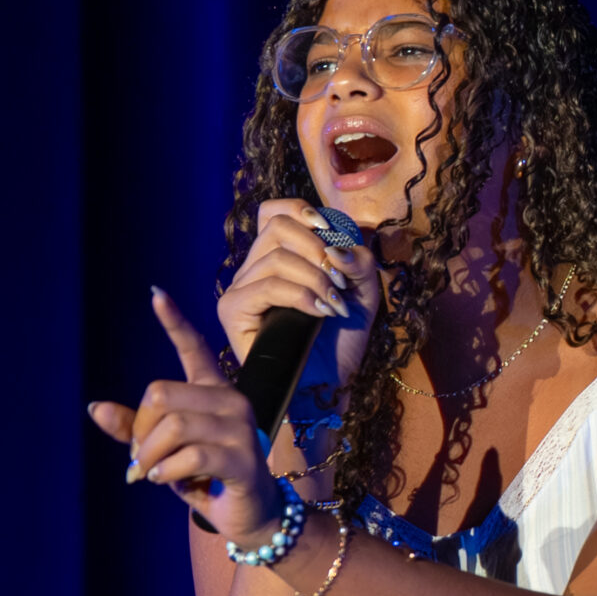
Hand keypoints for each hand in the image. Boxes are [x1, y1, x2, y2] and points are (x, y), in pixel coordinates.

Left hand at [88, 290, 278, 538]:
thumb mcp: (163, 451)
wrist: (250, 516)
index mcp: (212, 391)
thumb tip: (95, 408)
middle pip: (161, 394)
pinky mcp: (244, 459)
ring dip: (149, 456)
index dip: (174, 321)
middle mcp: (231, 401)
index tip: (155, 294)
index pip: (193, 348)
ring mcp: (241, 429)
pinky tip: (168, 481)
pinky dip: (166, 472)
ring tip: (150, 474)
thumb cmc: (206, 477)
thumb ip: (133, 429)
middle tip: (139, 459)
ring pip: (172, 426)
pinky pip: (190, 455)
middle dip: (140, 431)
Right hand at [218, 200, 378, 392]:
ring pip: (274, 257)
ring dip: (315, 278)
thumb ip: (358, 258)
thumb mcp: (363, 290)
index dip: (300, 210)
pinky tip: (319, 312)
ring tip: (334, 304)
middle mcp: (254, 269)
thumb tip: (335, 249)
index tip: (330, 230)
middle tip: (340, 279)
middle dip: (316, 247)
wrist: (330, 385)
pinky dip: (299, 296)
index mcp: (278, 256)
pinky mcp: (232, 312)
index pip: (272, 211)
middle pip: (276, 226)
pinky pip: (265, 286)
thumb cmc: (342, 340)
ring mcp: (240, 289)